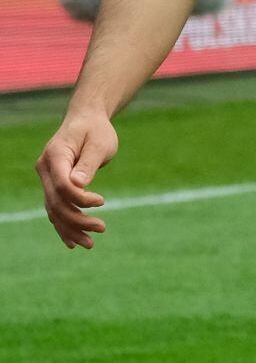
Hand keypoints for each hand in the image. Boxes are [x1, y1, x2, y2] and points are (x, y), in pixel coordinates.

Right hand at [35, 108, 117, 249]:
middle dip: (77, 220)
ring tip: (90, 243)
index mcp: (55, 155)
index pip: (62, 185)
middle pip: (56, 202)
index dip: (80, 199)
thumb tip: (79, 186)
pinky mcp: (52, 186)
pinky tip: (73, 242)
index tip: (102, 202)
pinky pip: (55, 209)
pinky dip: (64, 226)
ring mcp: (46, 178)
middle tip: (102, 229)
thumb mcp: (100, 142)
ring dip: (71, 229)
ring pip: (53, 210)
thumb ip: (89, 163)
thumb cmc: (96, 129)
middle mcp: (45, 169)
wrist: (86, 119)